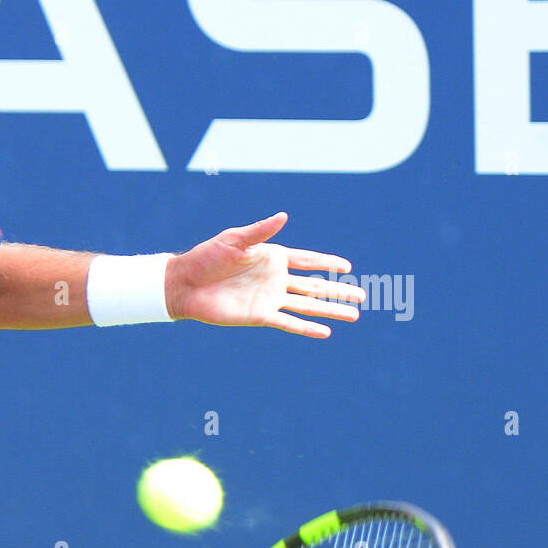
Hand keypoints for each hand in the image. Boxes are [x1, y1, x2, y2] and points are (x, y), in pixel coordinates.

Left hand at [164, 212, 364, 337]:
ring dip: (330, 310)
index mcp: (273, 257)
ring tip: (354, 315)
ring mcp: (269, 298)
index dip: (328, 263)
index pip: (308, 260)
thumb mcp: (234, 240)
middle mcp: (275, 279)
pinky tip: (326, 332)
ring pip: (307, 305)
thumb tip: (284, 216)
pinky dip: (306, 328)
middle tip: (363, 295)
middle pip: (315, 285)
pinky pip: (288, 322)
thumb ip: (260, 232)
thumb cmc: (207, 257)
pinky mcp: (260, 316)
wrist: (185, 284)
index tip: (348, 266)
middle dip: (338, 290)